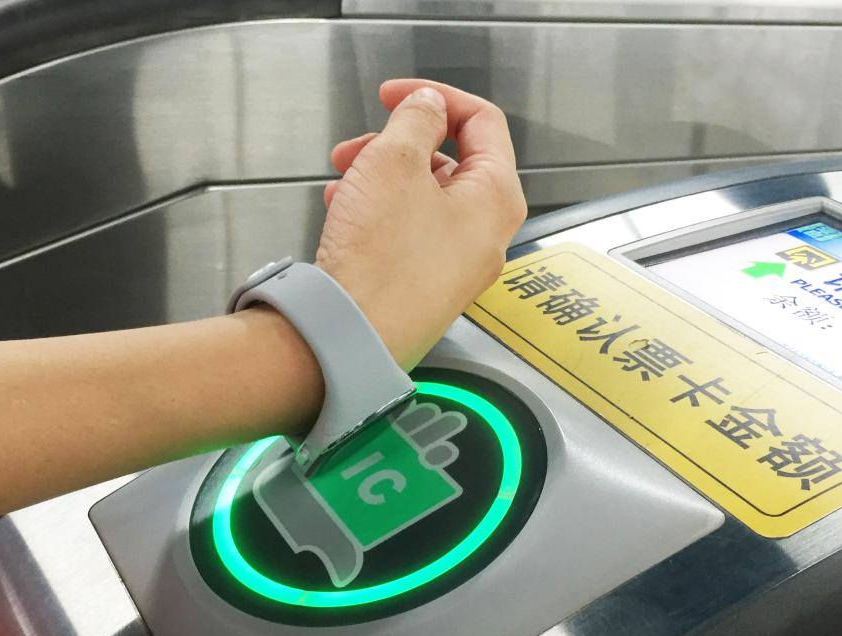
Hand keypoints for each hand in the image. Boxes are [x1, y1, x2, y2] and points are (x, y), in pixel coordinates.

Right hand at [316, 80, 526, 369]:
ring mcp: (461, 264)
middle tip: (359, 144)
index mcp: (498, 198)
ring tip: (343, 179)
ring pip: (427, 197)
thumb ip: (417, 119)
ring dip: (383, 176)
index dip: (436, 98)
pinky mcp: (430, 285)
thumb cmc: (380, 260)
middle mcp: (488, 235)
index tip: (394, 95)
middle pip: (453, 161)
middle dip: (400, 143)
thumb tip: (430, 104)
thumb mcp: (394, 162)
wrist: (350, 335)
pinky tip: (345, 210)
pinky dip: (381, 211)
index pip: (484, 123)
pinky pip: (412, 232)